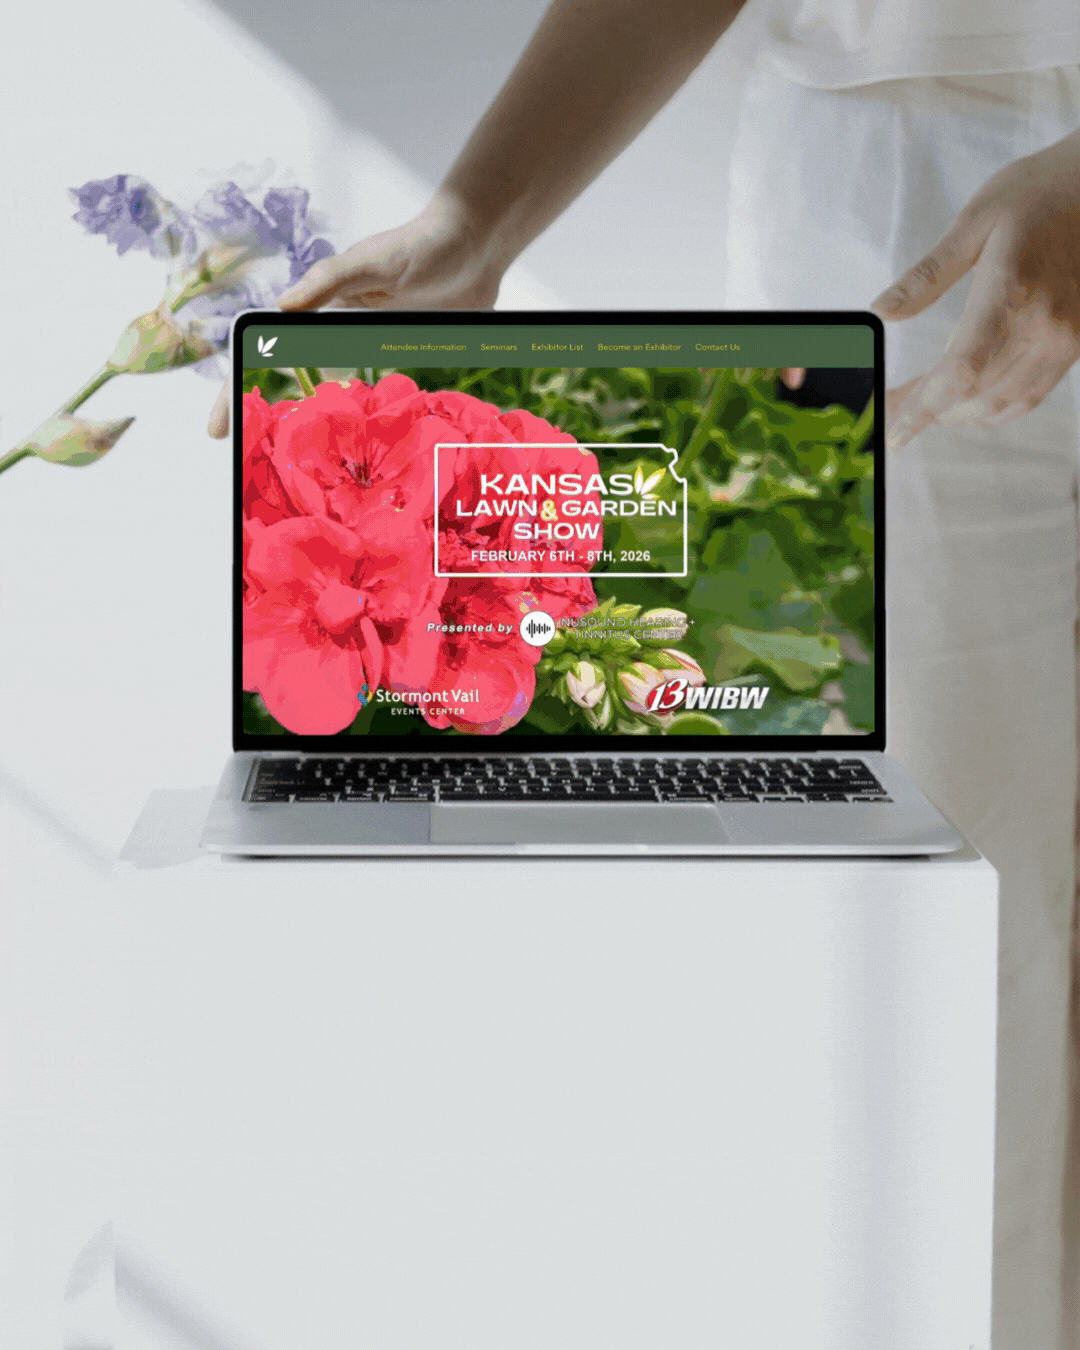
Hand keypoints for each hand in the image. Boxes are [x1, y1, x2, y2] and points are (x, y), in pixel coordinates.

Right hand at [206, 195, 503, 437]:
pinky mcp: (394, 352)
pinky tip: (345, 443)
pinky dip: (350, 417)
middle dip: (258, 414)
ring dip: (303, 422)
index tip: (220, 426)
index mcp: (317, 303)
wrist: (474, 246)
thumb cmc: (423, 245)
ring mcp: (363, 342)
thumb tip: (280, 308)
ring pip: (321, 391)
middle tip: (243, 453)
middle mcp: (332, 326)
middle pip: (283, 377)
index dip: (235, 387)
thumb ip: (329, 279)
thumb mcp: (372, 260)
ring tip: (284, 457)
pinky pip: (364, 393)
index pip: (262, 349)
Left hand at [871, 128, 1079, 450]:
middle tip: (893, 412)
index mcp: (1012, 292)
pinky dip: (994, 408)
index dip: (922, 408)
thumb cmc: (1039, 192)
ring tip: (923, 410)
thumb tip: (881, 311)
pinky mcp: (1076, 344)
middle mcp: (1045, 326)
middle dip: (929, 412)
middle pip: (976, 395)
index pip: (960, 371)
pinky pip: (1031, 394)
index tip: (893, 430)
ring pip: (1003, 404)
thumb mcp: (975, 221)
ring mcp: (1065, 339)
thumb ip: (928, 274)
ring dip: (959, 416)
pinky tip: (968, 404)